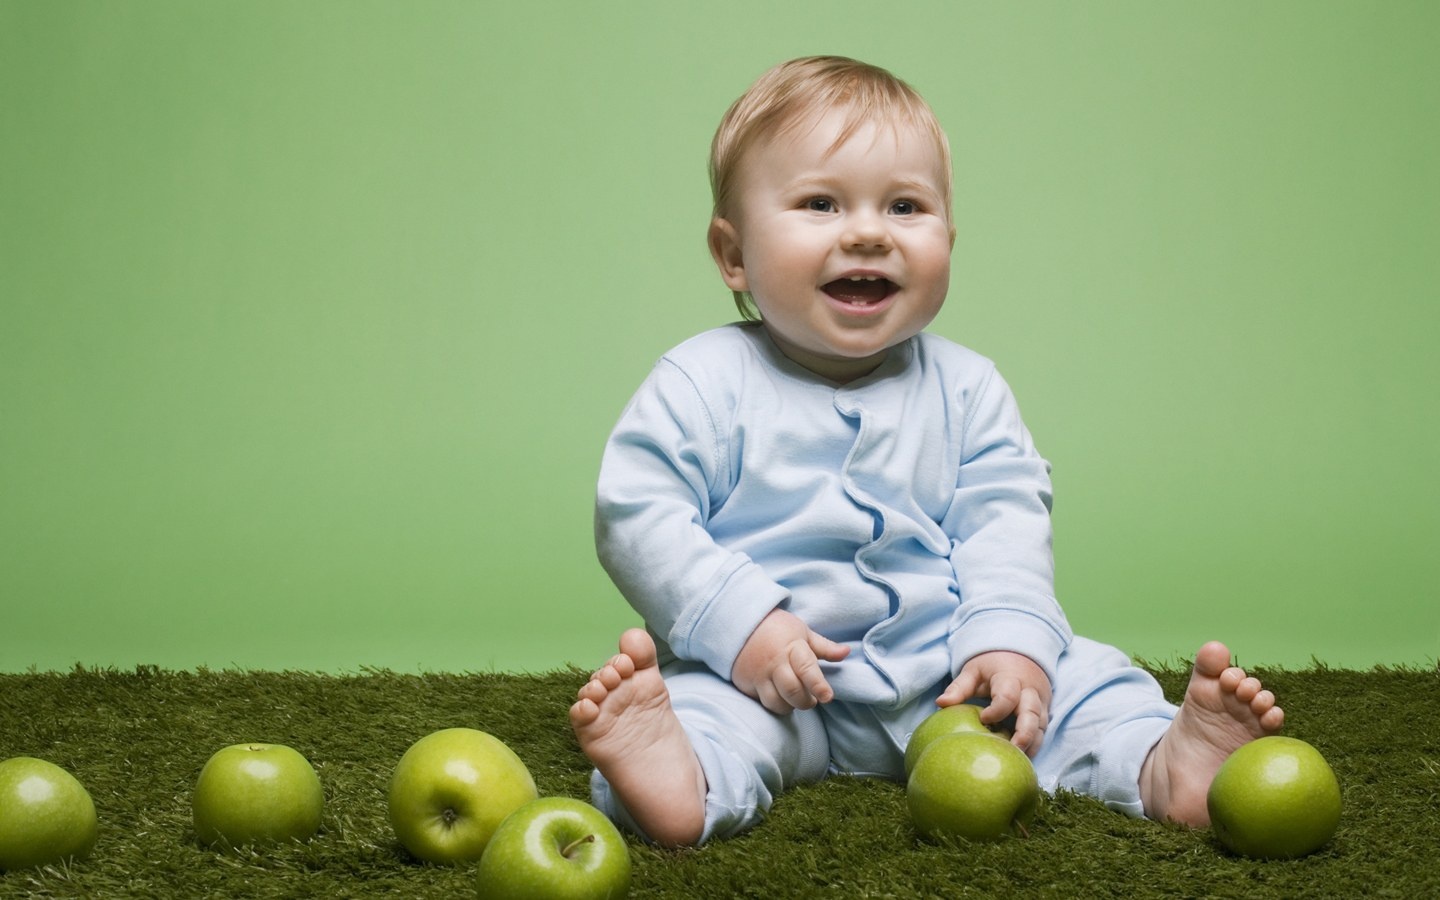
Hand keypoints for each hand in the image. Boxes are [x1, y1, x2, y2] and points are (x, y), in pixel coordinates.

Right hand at [731, 608, 849, 714]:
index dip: (818, 686)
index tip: (828, 697)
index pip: (807, 669)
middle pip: (792, 691)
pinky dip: (775, 705)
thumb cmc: (777, 628)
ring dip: (790, 706)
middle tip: (812, 699)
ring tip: (795, 698)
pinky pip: (762, 703)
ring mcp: (758, 674)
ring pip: (777, 702)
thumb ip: (824, 647)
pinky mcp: (746, 684)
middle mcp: (774, 662)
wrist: (741, 623)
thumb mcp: (803, 633)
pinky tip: (780, 697)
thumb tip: (846, 652)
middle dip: (806, 702)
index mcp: (792, 647)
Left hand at [938, 650, 1050, 756]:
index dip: (997, 710)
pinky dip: (1035, 744)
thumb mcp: (973, 671)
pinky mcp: (1044, 712)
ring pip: (1041, 725)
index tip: (983, 719)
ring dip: (1032, 743)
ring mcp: (1040, 702)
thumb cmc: (992, 666)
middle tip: (1011, 751)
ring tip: (1018, 760)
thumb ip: (959, 687)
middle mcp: (1029, 690)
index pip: (1008, 695)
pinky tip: (1023, 757)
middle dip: (1024, 734)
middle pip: (1032, 713)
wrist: (1018, 655)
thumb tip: (940, 703)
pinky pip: (1043, 730)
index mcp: (1009, 678)